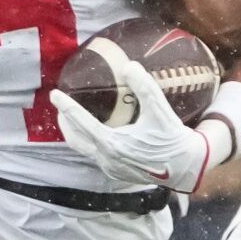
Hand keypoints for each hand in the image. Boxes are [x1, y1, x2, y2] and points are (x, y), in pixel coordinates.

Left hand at [50, 62, 208, 192]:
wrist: (186, 167)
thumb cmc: (173, 138)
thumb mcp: (160, 110)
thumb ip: (144, 87)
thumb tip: (129, 65)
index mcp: (113, 143)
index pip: (82, 122)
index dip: (66, 107)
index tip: (54, 94)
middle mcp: (107, 158)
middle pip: (75, 139)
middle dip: (65, 121)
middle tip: (59, 106)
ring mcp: (111, 168)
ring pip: (84, 149)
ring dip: (76, 133)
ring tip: (72, 118)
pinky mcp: (117, 173)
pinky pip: (95, 156)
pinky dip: (89, 142)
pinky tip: (94, 134)